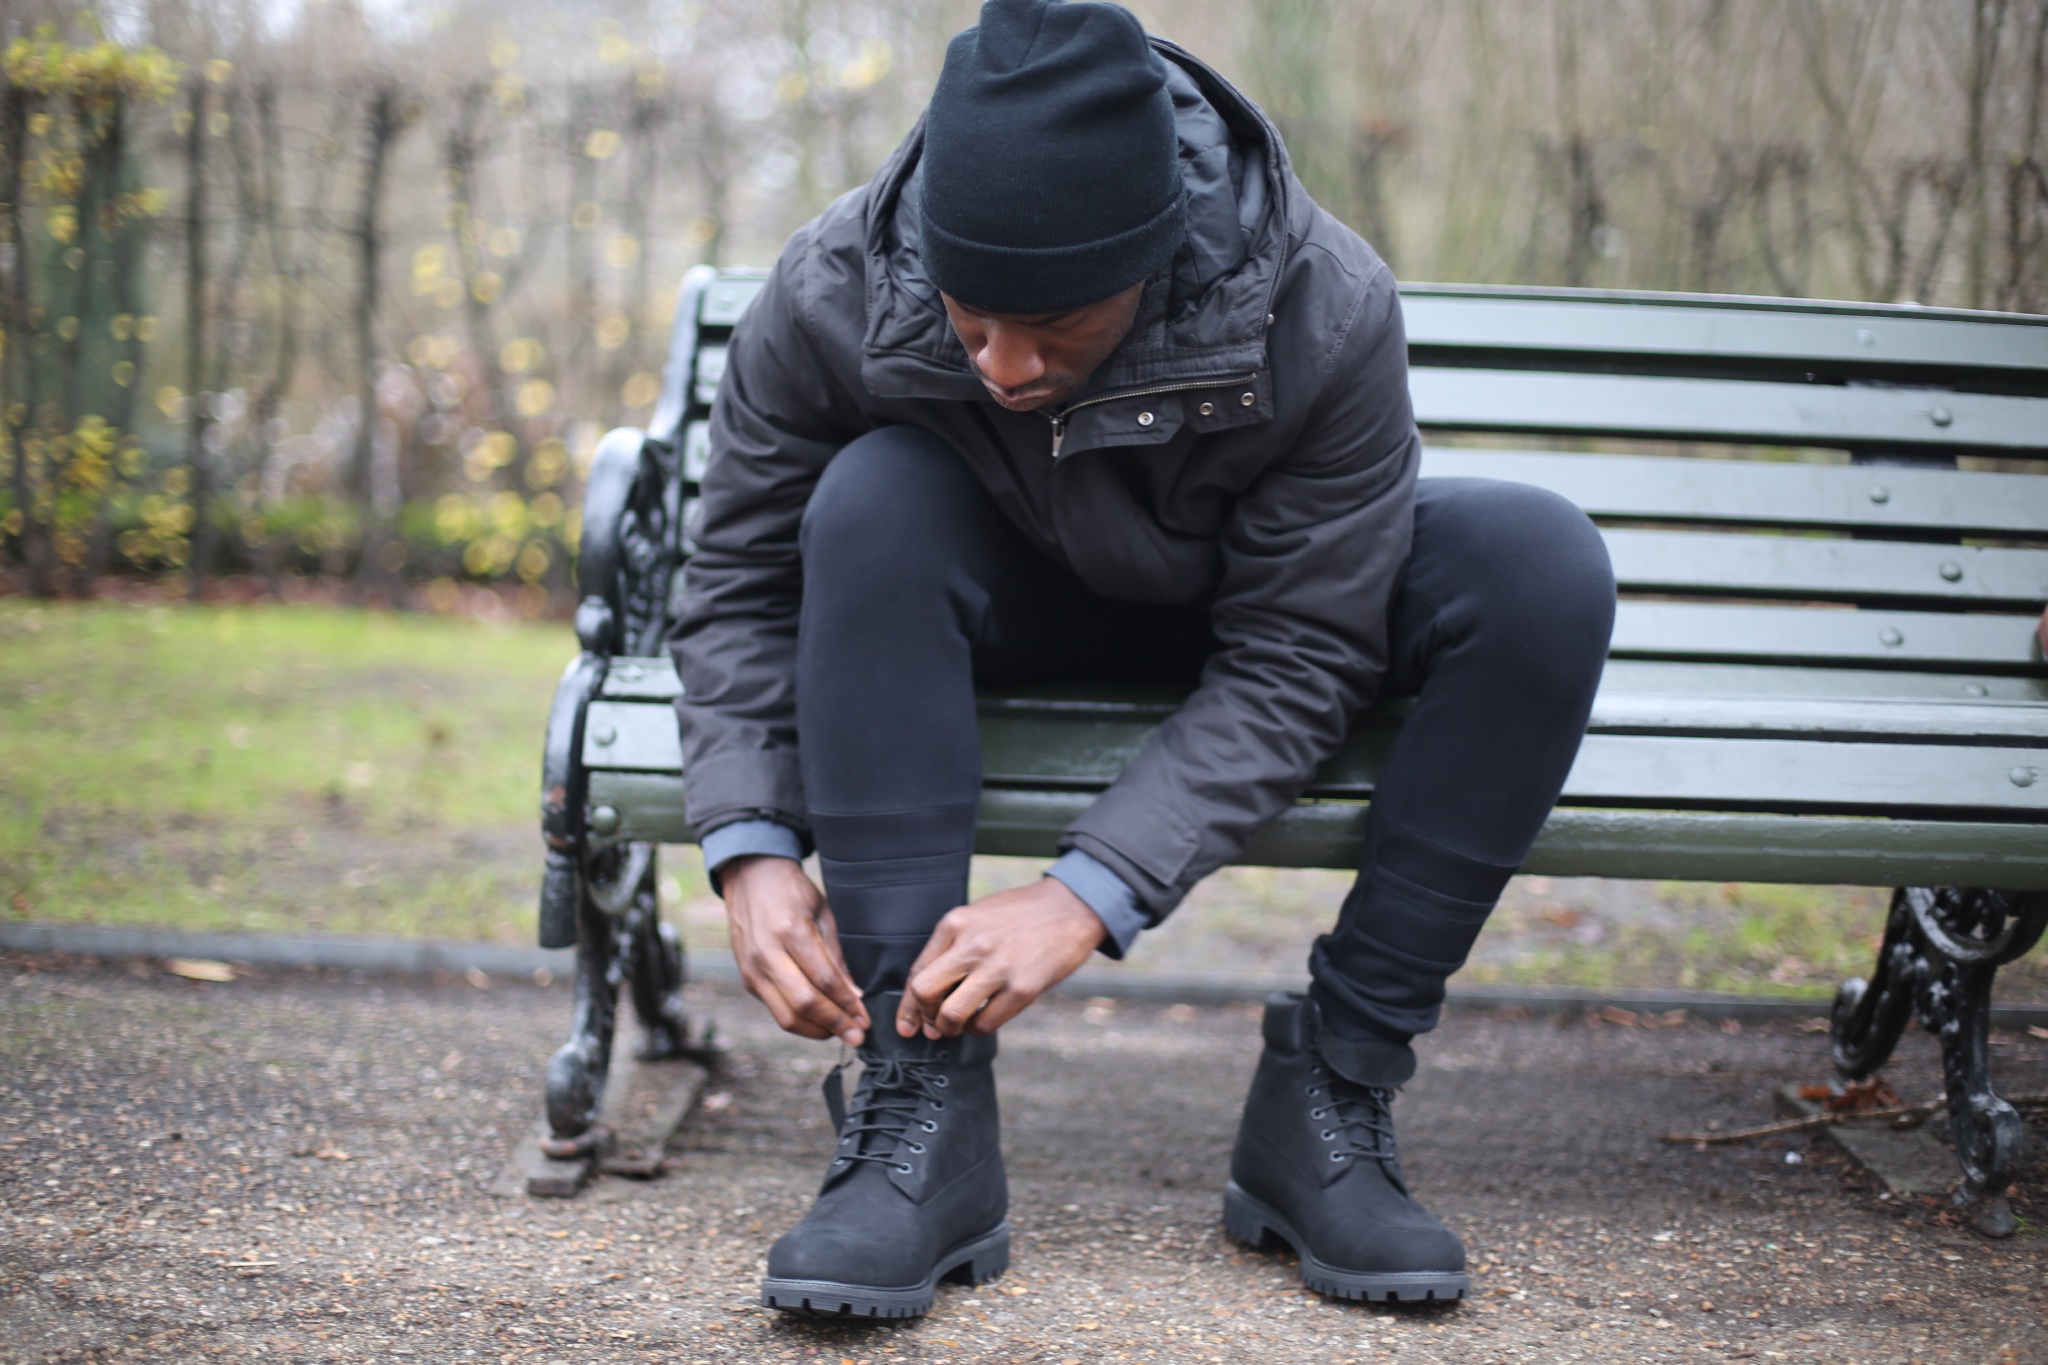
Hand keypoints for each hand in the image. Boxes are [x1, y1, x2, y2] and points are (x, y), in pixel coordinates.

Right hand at [721, 856, 869, 1044]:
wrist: (749, 877)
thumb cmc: (791, 891)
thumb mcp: (822, 912)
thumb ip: (836, 955)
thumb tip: (854, 994)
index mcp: (791, 931)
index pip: (824, 980)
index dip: (847, 1004)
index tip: (865, 1018)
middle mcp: (767, 954)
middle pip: (804, 1003)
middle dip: (835, 1024)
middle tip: (857, 1036)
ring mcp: (753, 969)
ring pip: (785, 1015)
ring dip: (816, 1030)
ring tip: (840, 1033)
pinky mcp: (747, 978)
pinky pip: (775, 1008)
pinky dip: (798, 1021)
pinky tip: (818, 1022)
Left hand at [898, 878, 1105, 1039]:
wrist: (1072, 906)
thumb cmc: (1023, 914)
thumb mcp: (978, 916)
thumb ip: (954, 945)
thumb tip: (934, 988)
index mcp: (955, 924)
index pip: (917, 972)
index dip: (908, 1006)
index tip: (908, 1025)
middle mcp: (971, 945)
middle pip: (925, 993)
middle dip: (926, 1017)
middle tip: (936, 1024)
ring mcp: (997, 968)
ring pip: (951, 1015)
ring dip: (951, 1028)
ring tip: (961, 1025)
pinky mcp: (1022, 988)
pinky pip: (986, 1023)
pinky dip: (979, 1029)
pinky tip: (986, 1019)